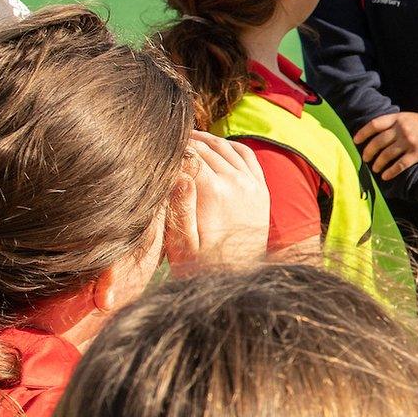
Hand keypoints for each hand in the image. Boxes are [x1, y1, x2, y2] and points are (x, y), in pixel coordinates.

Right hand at [166, 131, 269, 269]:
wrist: (238, 280)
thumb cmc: (201, 266)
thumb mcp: (182, 243)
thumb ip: (180, 206)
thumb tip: (179, 172)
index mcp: (213, 192)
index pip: (189, 154)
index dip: (170, 147)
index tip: (156, 144)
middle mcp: (236, 183)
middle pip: (206, 148)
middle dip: (185, 141)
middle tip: (166, 136)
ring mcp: (253, 184)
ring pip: (226, 147)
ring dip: (205, 139)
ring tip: (185, 137)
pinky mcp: (261, 190)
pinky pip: (247, 155)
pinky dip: (230, 145)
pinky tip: (216, 144)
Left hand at [355, 110, 417, 179]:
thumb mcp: (409, 118)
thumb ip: (394, 123)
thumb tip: (376, 134)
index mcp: (398, 118)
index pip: (375, 125)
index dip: (363, 133)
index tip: (355, 141)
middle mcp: (402, 129)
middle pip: (378, 142)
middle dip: (368, 152)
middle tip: (365, 159)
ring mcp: (410, 141)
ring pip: (387, 155)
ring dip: (378, 164)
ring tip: (375, 169)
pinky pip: (400, 165)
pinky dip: (391, 172)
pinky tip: (386, 176)